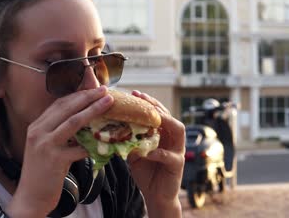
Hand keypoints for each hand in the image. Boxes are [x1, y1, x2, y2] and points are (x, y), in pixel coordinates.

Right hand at [6, 86, 113, 216]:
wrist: (31, 196)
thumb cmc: (41, 171)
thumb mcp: (45, 146)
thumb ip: (58, 131)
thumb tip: (81, 119)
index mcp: (37, 126)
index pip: (58, 104)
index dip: (77, 95)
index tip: (93, 89)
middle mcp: (38, 132)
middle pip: (67, 108)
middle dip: (87, 96)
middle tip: (104, 90)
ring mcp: (46, 145)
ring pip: (73, 122)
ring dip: (93, 110)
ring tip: (108, 103)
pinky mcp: (55, 160)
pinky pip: (79, 148)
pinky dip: (93, 143)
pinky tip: (105, 140)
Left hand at [127, 90, 184, 217]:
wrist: (156, 195)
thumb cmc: (146, 171)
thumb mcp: (134, 153)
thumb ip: (128, 140)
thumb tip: (110, 128)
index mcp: (163, 134)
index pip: (158, 113)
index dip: (148, 102)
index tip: (135, 93)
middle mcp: (173, 139)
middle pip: (169, 116)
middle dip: (156, 106)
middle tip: (141, 98)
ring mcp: (178, 151)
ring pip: (178, 130)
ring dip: (165, 121)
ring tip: (152, 117)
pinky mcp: (178, 164)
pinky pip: (169, 156)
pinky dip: (158, 152)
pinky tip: (146, 151)